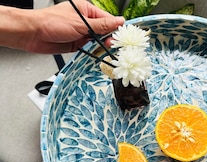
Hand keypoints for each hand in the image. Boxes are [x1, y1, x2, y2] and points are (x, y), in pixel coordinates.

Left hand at [1, 0, 123, 52]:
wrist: (32, 34)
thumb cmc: (52, 22)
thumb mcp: (81, 24)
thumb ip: (102, 25)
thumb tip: (119, 21)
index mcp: (86, 10)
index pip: (107, 20)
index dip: (116, 29)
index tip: (122, 38)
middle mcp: (85, 22)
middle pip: (104, 32)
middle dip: (109, 39)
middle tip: (112, 46)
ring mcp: (81, 33)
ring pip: (98, 42)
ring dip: (102, 47)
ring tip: (106, 52)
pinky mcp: (77, 44)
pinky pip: (90, 49)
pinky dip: (94, 53)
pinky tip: (98, 56)